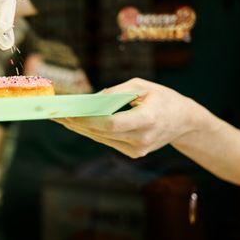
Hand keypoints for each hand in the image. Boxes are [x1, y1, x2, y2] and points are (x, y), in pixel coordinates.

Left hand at [55, 78, 203, 158]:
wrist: (185, 121)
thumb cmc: (163, 97)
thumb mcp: (142, 86)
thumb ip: (116, 92)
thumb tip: (91, 99)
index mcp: (148, 119)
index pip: (112, 123)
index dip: (89, 119)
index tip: (70, 112)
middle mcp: (142, 139)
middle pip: (102, 132)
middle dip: (76, 122)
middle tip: (54, 113)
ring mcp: (138, 149)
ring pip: (101, 138)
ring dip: (79, 127)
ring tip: (57, 117)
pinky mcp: (134, 153)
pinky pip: (107, 140)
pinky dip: (91, 131)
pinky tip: (74, 123)